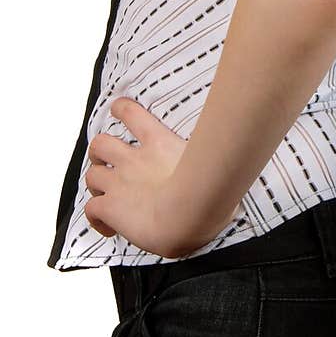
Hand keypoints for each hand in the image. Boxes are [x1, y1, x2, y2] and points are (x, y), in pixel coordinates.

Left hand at [84, 98, 230, 258]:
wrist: (189, 212)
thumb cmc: (210, 190)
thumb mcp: (217, 159)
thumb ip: (219, 152)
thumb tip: (244, 148)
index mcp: (159, 143)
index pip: (131, 113)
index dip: (121, 110)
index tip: (119, 111)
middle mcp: (134, 160)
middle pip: (101, 143)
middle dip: (100, 151)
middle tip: (107, 160)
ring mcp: (120, 183)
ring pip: (91, 174)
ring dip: (95, 182)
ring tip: (102, 190)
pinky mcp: (111, 207)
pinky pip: (91, 209)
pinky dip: (96, 217)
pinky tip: (106, 226)